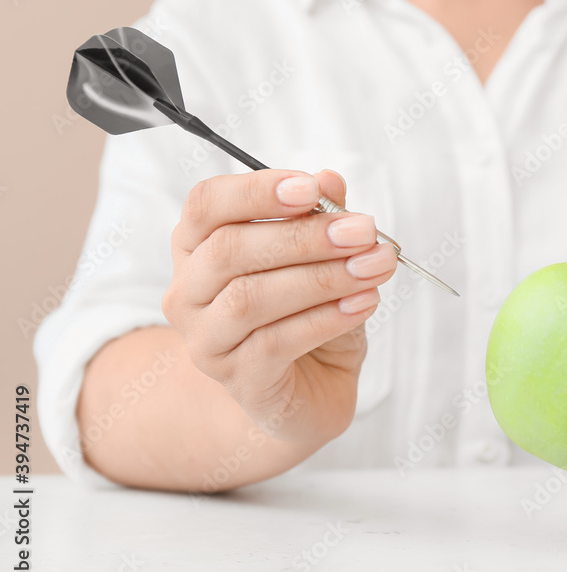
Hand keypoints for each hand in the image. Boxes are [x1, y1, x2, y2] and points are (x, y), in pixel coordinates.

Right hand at [162, 168, 395, 444]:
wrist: (309, 392)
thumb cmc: (307, 315)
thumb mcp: (322, 260)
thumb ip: (321, 219)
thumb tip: (331, 179)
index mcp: (198, 247)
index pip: (207, 204)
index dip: (257, 190)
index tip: (313, 188)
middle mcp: (188, 292)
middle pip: (230, 250)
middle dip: (304, 236)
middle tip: (363, 231)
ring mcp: (207, 340)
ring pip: (251, 298)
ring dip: (321, 278)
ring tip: (373, 268)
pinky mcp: (238, 379)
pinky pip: (276, 342)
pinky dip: (326, 318)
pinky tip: (363, 303)